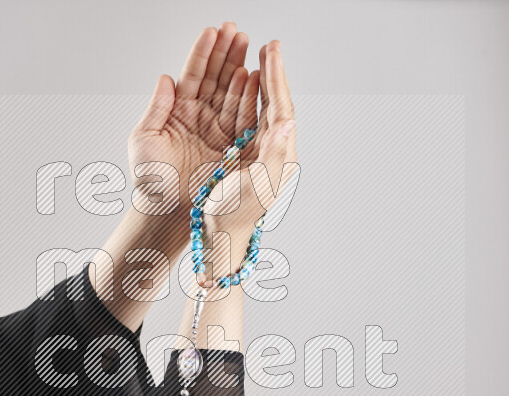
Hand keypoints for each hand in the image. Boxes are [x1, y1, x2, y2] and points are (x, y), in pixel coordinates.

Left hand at [128, 23, 258, 226]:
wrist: (167, 211)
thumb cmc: (151, 180)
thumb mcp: (145, 138)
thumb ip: (156, 107)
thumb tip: (165, 78)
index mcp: (178, 111)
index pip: (192, 75)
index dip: (202, 53)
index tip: (212, 32)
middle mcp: (200, 117)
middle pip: (215, 78)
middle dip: (225, 52)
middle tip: (234, 29)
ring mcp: (218, 129)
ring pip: (230, 92)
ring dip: (238, 67)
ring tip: (246, 45)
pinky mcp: (232, 145)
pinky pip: (242, 116)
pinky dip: (248, 96)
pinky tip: (253, 76)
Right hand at [206, 40, 297, 268]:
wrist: (220, 236)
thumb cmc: (234, 215)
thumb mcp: (258, 185)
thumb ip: (276, 154)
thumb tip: (288, 122)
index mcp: (280, 155)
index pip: (281, 107)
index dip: (276, 78)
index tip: (271, 52)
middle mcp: (273, 151)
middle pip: (274, 103)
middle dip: (271, 74)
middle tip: (269, 46)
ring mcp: (259, 153)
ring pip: (261, 108)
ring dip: (259, 82)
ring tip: (257, 58)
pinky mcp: (245, 157)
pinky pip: (247, 120)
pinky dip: (246, 99)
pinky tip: (242, 87)